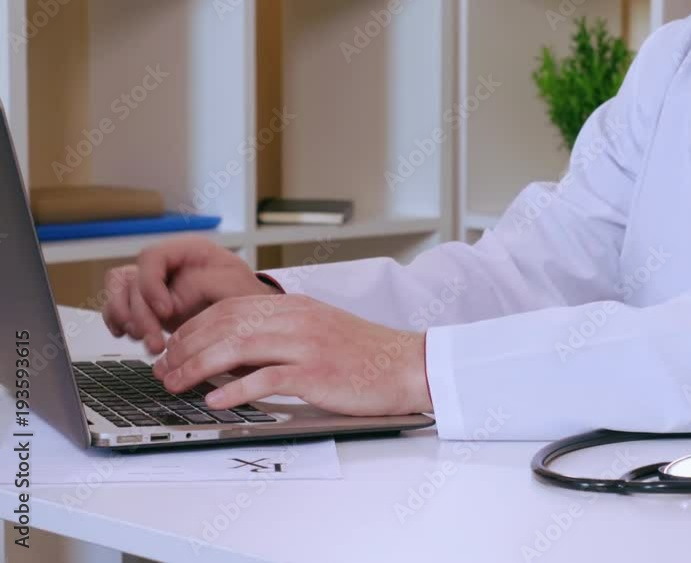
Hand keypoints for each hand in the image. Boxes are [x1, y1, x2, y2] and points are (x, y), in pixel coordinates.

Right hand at [102, 236, 280, 353]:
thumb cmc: (248, 297)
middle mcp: (167, 265)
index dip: (150, 284)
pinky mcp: (150, 306)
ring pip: (119, 294)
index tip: (166, 310)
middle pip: (130, 280)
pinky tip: (135, 338)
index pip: (151, 257)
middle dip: (139, 314)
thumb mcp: (237, 285)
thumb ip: (204, 285)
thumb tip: (173, 299)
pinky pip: (118, 309)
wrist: (254, 318)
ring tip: (150, 343)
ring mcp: (156, 285)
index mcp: (188, 250)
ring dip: (127, 321)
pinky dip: (120, 324)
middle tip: (156, 342)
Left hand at [152, 294, 431, 415]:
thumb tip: (234, 354)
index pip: (229, 309)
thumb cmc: (365, 356)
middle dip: (185, 348)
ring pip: (236, 347)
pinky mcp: (316, 371)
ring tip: (176, 384)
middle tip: (163, 369)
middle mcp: (296, 319)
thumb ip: (279, 337)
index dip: (193, 328)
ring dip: (198, 367)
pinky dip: (234, 390)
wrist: (407, 364)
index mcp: (294, 307)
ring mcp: (306, 344)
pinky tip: (215, 401)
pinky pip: (265, 378)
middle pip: (225, 325)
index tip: (173, 348)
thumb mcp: (318, 333)